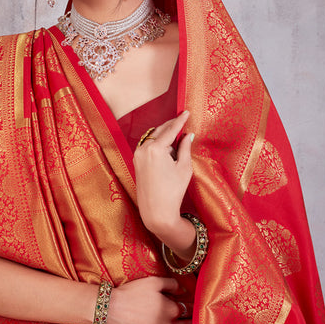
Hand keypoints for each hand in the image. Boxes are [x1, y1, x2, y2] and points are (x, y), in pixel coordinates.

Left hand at [134, 111, 193, 249]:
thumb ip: (185, 148)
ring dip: (164, 135)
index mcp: (156, 148)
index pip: (171, 129)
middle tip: (182, 120)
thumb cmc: (173, 191)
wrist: (156, 211)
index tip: (187, 112)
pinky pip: (147, 146)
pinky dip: (156, 143)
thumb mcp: (184, 168)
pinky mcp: (136, 162)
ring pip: (152, 138)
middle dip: (171, 125)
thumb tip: (188, 135)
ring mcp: (137, 155)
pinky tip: (166, 147)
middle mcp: (143, 149)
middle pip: (159, 131)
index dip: (180, 120)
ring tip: (177, 136)